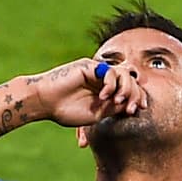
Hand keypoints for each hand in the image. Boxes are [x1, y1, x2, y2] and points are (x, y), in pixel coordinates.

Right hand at [30, 59, 146, 126]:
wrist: (44, 102)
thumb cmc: (65, 111)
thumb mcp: (96, 114)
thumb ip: (114, 108)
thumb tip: (132, 104)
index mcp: (106, 92)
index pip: (129, 90)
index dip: (137, 98)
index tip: (136, 110)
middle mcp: (103, 80)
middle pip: (130, 81)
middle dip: (134, 95)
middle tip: (129, 108)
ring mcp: (97, 72)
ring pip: (124, 74)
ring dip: (125, 89)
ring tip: (117, 101)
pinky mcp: (90, 66)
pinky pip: (110, 71)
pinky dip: (111, 84)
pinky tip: (103, 95)